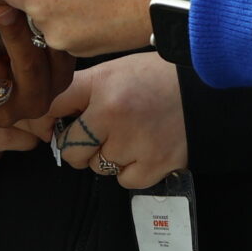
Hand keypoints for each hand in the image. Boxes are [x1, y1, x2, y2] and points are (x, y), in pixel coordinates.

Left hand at [22, 53, 187, 189]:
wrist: (207, 86)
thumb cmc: (155, 76)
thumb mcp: (114, 70)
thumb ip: (81, 91)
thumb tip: (44, 117)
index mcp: (101, 84)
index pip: (52, 108)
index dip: (45, 120)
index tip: (50, 125)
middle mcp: (113, 114)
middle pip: (70, 149)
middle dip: (78, 145)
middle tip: (97, 133)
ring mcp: (134, 143)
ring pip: (97, 166)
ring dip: (107, 156)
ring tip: (129, 135)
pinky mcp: (155, 165)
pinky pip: (123, 180)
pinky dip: (130, 170)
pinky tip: (143, 148)